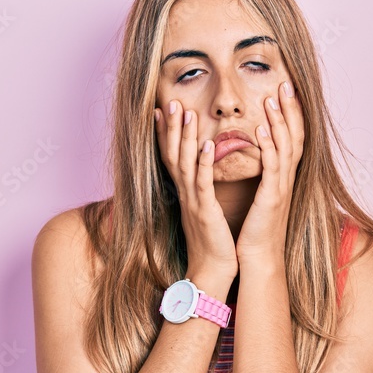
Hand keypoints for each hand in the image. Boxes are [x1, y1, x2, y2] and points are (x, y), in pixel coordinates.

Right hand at [155, 99, 238, 280]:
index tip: (160, 110)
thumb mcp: (201, 211)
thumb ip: (197, 192)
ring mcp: (193, 202)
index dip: (164, 134)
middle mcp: (184, 194)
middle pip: (172, 154)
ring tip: (186, 112)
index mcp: (184, 193)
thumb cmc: (212, 242)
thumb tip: (196, 176)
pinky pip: (203, 183)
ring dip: (185, 137)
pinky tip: (208, 144)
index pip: (170, 157)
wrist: (212, 271)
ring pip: (185, 163)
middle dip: (171, 127)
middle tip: (170, 101)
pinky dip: (205, 163)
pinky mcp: (205, 212)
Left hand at [236, 80, 304, 261]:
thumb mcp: (262, 198)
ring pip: (286, 147)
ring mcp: (281, 188)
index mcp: (283, 178)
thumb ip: (263, 177)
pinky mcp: (271, 198)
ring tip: (273, 97)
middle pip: (295, 136)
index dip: (292, 114)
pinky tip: (263, 129)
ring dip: (280, 120)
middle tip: (286, 83)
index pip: (293, 138)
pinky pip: (273, 167)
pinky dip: (269, 146)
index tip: (286, 91)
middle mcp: (287, 180)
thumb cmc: (256, 230)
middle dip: (291, 109)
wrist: (259, 259)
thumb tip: (257, 158)